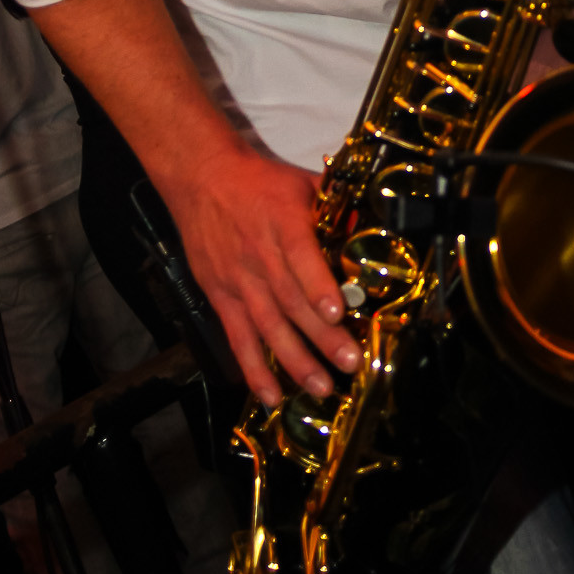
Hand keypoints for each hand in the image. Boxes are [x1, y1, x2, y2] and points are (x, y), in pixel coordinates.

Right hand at [158, 140, 360, 407]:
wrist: (202, 179)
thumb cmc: (259, 182)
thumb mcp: (302, 184)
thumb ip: (336, 208)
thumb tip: (372, 227)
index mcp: (283, 224)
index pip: (300, 258)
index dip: (318, 287)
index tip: (337, 313)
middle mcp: (260, 256)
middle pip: (291, 302)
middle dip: (322, 337)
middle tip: (349, 362)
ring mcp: (239, 281)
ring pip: (268, 327)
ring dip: (294, 361)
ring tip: (321, 387)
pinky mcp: (220, 297)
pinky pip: (238, 338)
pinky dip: (253, 368)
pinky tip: (270, 395)